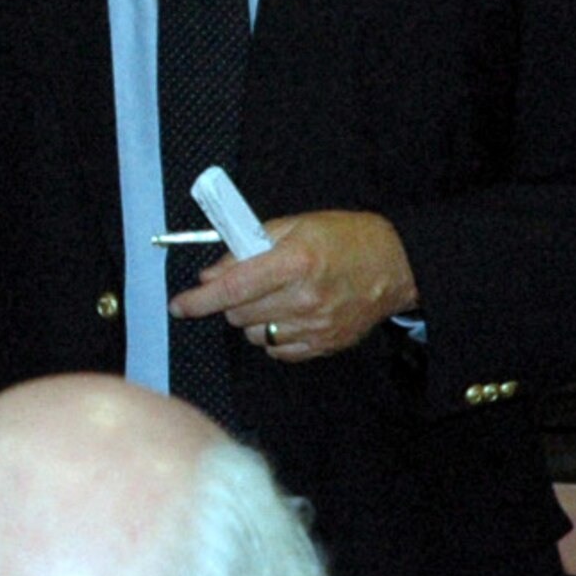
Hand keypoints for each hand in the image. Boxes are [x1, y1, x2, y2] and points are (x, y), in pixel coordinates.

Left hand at [169, 210, 415, 360]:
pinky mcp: (324, 346)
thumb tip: (211, 274)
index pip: (231, 288)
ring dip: (252, 319)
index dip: (198, 301)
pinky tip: (288, 315)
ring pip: (254, 334)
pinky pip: (277, 350)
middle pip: (238, 314)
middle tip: (247, 284)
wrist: (397, 265)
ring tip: (273, 298)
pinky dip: (273, 335)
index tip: (178, 306)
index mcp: (295, 262)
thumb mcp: (297, 225)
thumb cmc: (346, 238)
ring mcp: (315, 326)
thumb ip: (249, 245)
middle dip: (230, 300)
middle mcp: (303, 298)